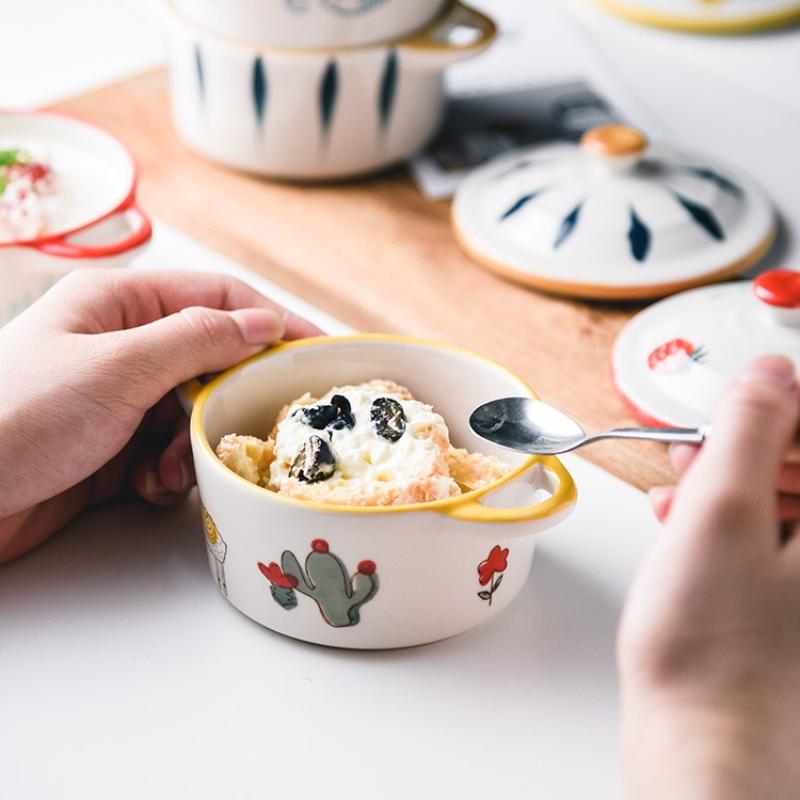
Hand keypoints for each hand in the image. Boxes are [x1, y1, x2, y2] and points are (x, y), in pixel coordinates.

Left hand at [0, 268, 321, 564]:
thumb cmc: (19, 417)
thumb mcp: (118, 367)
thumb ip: (197, 339)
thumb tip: (263, 320)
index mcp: (118, 305)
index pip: (216, 297)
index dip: (271, 320)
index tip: (315, 349)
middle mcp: (122, 349)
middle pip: (210, 362)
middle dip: (228, 399)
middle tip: (255, 426)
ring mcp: (117, 402)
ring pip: (194, 415)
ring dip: (194, 446)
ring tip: (170, 470)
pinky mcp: (113, 451)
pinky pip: (170, 454)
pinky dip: (171, 474)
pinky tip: (150, 486)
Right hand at [619, 355, 799, 798]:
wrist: (703, 743)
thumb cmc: (712, 650)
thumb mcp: (721, 513)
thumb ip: (748, 429)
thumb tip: (770, 374)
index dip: (780, 410)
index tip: (736, 413)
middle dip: (751, 446)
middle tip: (701, 453)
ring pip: (784, 501)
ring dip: (731, 482)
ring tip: (681, 491)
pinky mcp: (789, 604)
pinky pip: (768, 538)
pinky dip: (728, 521)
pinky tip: (684, 526)